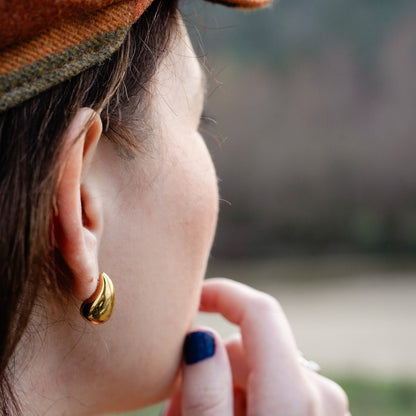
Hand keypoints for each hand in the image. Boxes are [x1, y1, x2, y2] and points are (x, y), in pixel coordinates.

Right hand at [164, 278, 349, 415]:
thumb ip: (205, 391)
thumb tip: (202, 337)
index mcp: (296, 392)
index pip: (260, 311)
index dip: (222, 293)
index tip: (189, 296)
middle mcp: (318, 391)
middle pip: (250, 346)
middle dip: (208, 366)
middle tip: (174, 403)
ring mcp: (322, 406)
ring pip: (258, 369)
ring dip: (221, 388)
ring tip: (189, 415)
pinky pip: (273, 390)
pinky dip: (244, 400)